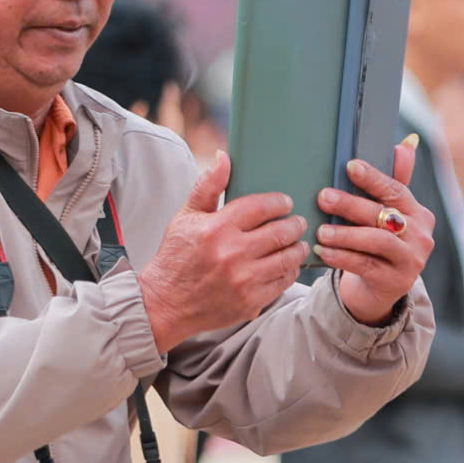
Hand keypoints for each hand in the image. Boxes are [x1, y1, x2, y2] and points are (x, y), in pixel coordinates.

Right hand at [137, 153, 310, 353]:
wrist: (165, 304)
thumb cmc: (176, 257)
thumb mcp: (186, 217)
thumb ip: (208, 186)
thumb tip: (224, 157)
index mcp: (217, 228)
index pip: (261, 207)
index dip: (279, 202)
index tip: (285, 202)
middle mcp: (232, 254)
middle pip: (281, 232)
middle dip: (295, 224)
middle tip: (298, 222)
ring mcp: (243, 280)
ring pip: (287, 258)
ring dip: (298, 248)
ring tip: (298, 243)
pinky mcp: (250, 302)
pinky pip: (282, 282)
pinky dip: (289, 271)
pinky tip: (287, 265)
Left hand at [314, 138, 436, 324]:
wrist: (381, 287)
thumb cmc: (381, 243)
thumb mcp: (390, 213)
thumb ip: (395, 180)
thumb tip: (405, 144)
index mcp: (419, 213)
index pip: (397, 190)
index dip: (374, 178)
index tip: (350, 166)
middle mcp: (421, 236)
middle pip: (384, 215)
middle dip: (351, 205)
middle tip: (323, 197)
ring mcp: (411, 260)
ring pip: (377, 241)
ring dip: (346, 235)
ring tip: (321, 231)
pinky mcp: (395, 282)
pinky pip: (365, 265)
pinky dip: (342, 257)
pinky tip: (323, 251)